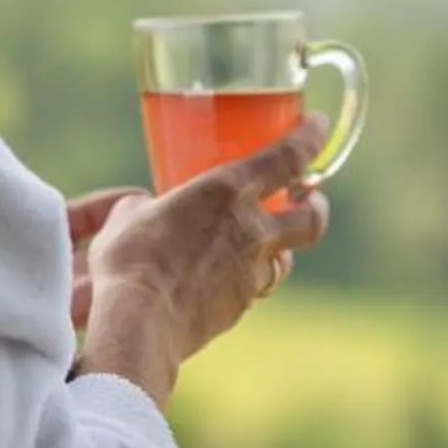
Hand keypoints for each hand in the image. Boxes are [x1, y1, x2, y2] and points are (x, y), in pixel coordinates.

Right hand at [78, 118, 331, 406]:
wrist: (140, 322)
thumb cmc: (131, 259)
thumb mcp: (128, 215)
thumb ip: (147, 206)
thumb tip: (144, 208)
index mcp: (229, 192)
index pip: (287, 157)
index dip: (309, 138)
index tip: (318, 125)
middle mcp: (252, 230)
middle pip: (311, 219)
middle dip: (315, 208)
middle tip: (308, 201)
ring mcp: (250, 273)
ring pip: (283, 261)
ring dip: (277, 252)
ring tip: (259, 248)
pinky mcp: (239, 307)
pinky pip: (251, 289)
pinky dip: (241, 282)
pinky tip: (218, 283)